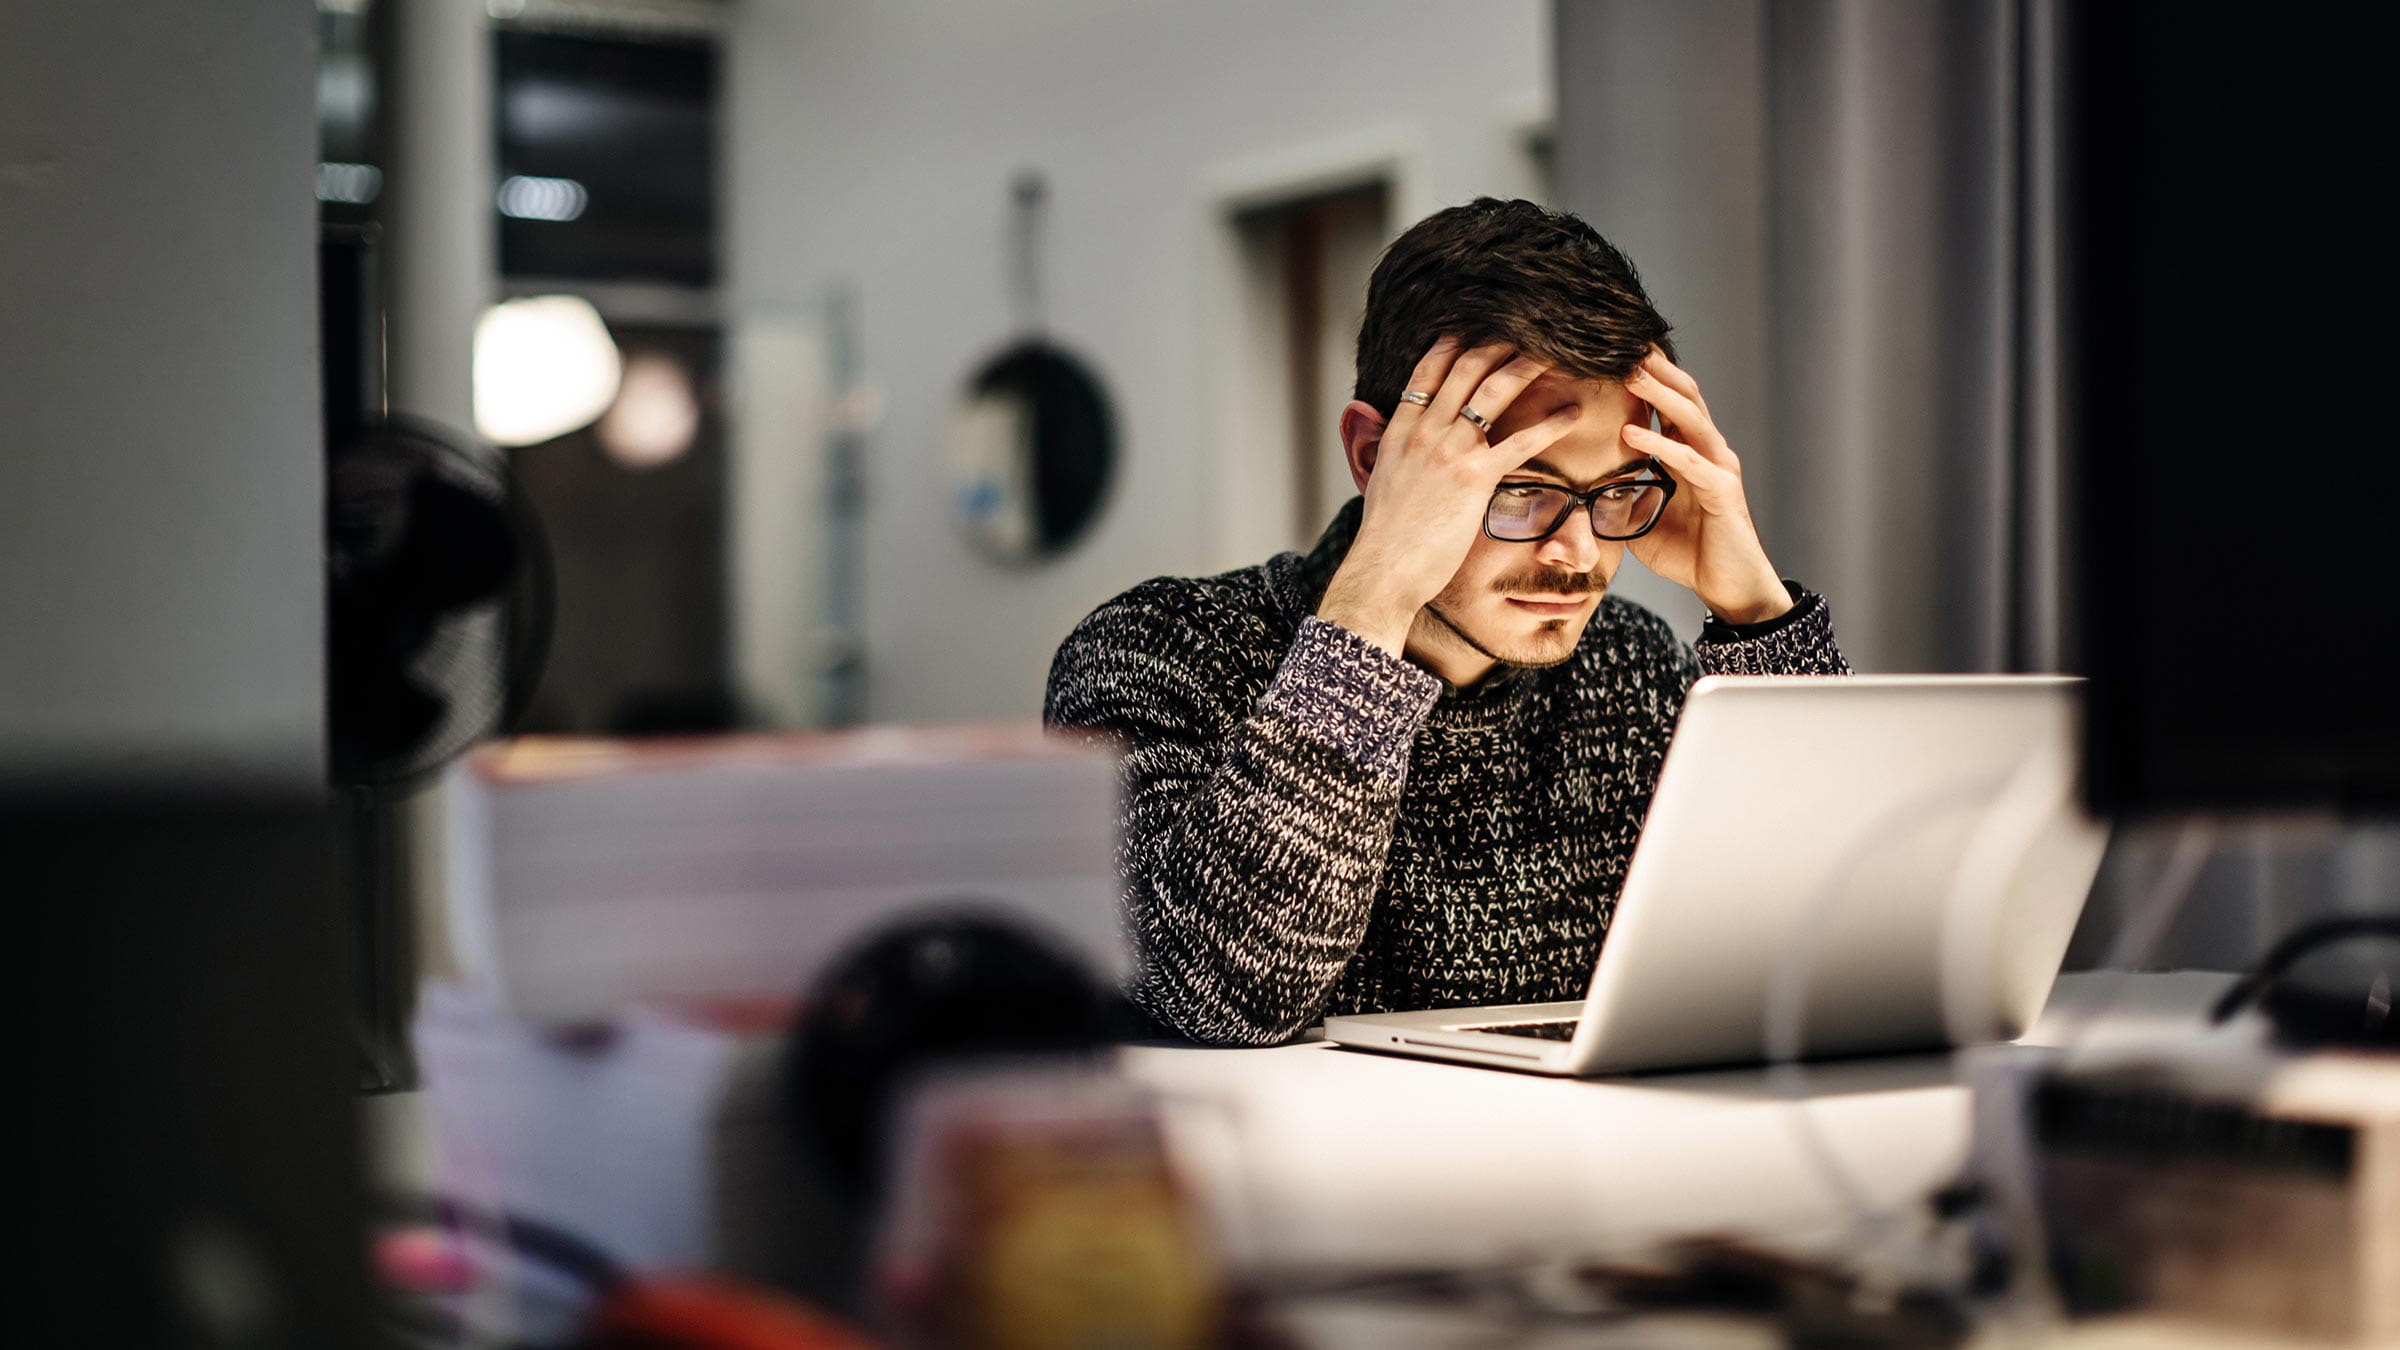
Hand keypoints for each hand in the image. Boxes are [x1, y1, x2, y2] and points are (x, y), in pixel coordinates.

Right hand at [1319, 338, 1584, 653]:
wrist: (1382, 569)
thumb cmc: (1384, 537)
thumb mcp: (1378, 482)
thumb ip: (1386, 449)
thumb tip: (1378, 432)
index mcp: (1400, 430)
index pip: (1427, 371)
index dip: (1454, 343)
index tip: (1476, 326)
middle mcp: (1424, 431)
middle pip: (1465, 368)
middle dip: (1498, 342)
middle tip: (1527, 327)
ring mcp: (1449, 452)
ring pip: (1493, 392)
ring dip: (1526, 366)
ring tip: (1556, 351)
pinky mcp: (1474, 478)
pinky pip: (1520, 442)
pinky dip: (1550, 424)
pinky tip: (1573, 414)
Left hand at [1620, 351, 1790, 624]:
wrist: (1727, 587)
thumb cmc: (1689, 552)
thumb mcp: (1640, 518)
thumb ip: (1618, 495)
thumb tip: (1577, 487)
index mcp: (1689, 452)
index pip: (1668, 403)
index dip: (1646, 377)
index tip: (1612, 353)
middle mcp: (1707, 451)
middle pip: (1684, 396)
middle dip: (1654, 369)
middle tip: (1622, 342)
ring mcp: (1718, 468)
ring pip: (1690, 418)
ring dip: (1659, 393)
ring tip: (1629, 372)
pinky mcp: (1723, 492)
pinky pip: (1689, 461)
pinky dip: (1660, 445)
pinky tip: (1632, 432)